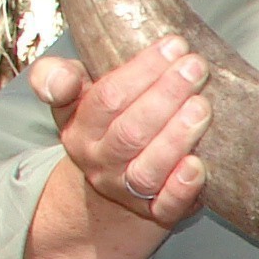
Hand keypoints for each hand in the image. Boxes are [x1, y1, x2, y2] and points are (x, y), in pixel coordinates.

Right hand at [29, 35, 211, 226]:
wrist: (112, 181)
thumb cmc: (106, 123)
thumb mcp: (74, 97)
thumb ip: (56, 78)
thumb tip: (59, 80)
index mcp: (79, 128)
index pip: (107, 98)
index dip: (142, 71)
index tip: (174, 45)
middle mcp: (100, 161)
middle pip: (131, 131)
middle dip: (166, 95)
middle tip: (196, 68)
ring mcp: (126, 190)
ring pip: (148, 169)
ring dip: (177, 138)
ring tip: (202, 107)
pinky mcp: (155, 212)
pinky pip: (165, 206)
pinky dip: (182, 189)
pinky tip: (198, 166)